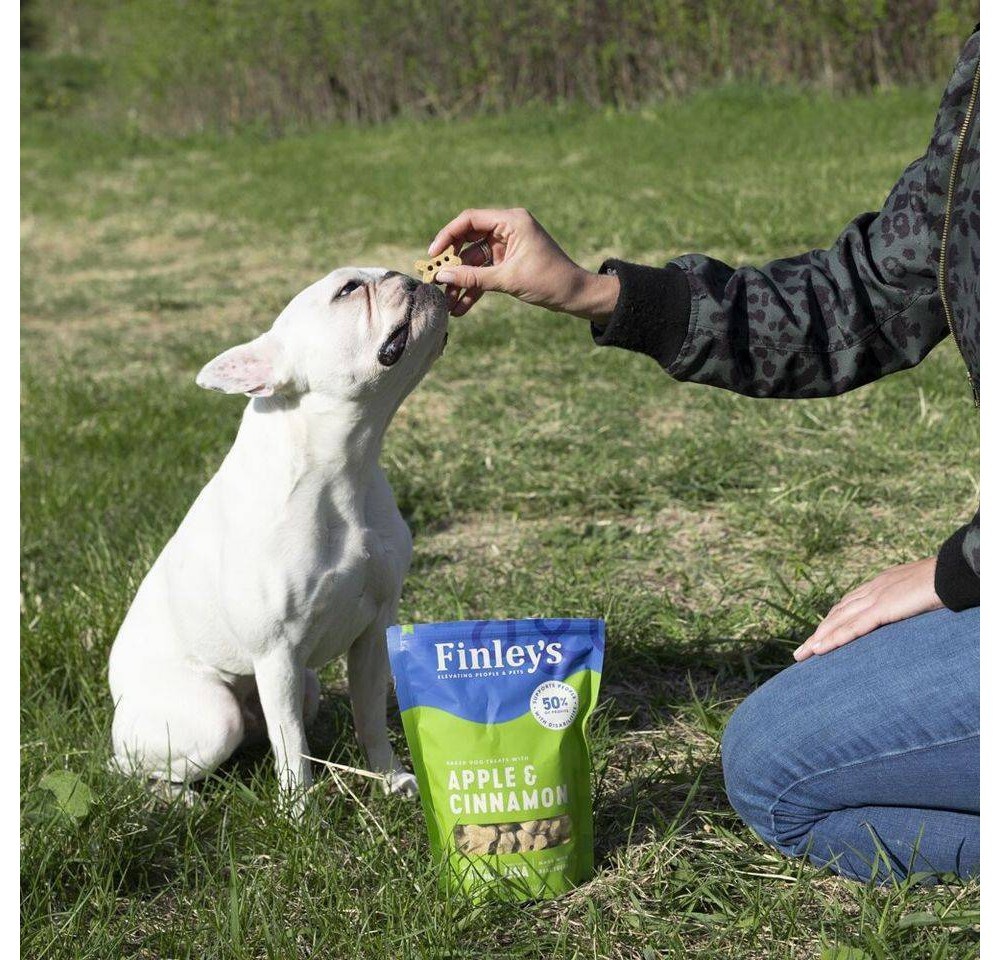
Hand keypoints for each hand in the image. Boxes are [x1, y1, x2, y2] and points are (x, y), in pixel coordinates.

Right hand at [427, 207, 619, 318]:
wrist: (575, 295)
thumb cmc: (549, 281)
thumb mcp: (508, 280)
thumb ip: (474, 278)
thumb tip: (442, 277)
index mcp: (511, 221)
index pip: (470, 220)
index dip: (447, 236)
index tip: (433, 256)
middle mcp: (508, 229)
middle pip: (468, 241)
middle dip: (452, 264)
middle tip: (435, 281)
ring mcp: (507, 246)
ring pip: (474, 261)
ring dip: (461, 282)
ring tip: (446, 302)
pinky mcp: (508, 263)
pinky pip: (485, 273)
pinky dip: (474, 288)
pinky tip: (461, 307)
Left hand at [793, 557, 943, 661]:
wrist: (954, 571)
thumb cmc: (944, 581)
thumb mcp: (920, 591)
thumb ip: (908, 599)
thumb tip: (909, 608)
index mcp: (881, 583)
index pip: (849, 603)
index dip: (833, 620)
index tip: (820, 633)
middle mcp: (872, 589)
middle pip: (837, 614)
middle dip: (819, 632)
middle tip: (803, 651)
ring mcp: (875, 598)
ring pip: (838, 622)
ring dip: (818, 639)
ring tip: (802, 655)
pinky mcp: (882, 609)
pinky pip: (852, 627)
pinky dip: (833, 639)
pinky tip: (819, 650)